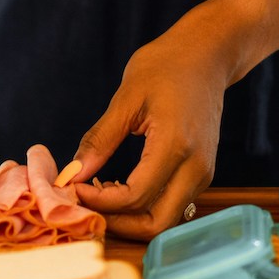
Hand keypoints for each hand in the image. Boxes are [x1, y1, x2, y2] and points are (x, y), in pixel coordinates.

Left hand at [70, 28, 225, 239]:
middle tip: (84, 201)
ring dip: (129, 216)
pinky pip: (171, 204)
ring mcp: (203, 173)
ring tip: (97, 191)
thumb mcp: (126, 98)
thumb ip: (100, 139)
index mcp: (176, 146)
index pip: (135, 196)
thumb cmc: (166, 67)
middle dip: (116, 222)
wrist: (206, 56)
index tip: (73, 187)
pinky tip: (117, 185)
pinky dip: (142, 205)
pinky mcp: (201, 173)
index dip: (100, 201)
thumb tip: (72, 173)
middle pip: (156, 223)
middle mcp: (196, 168)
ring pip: (165, 218)